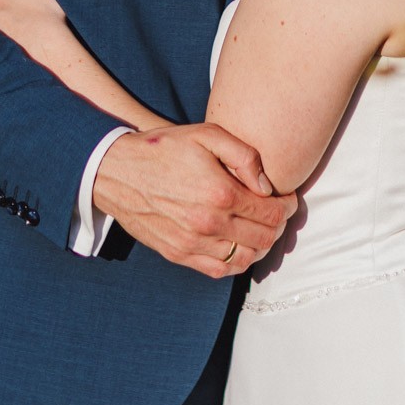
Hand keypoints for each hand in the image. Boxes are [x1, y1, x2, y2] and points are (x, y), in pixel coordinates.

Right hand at [94, 123, 297, 279]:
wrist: (117, 171)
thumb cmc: (164, 148)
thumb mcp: (206, 135)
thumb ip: (243, 156)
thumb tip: (267, 185)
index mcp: (220, 193)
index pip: (271, 213)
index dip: (287, 207)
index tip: (287, 198)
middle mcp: (209, 224)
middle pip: (264, 238)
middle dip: (278, 226)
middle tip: (278, 213)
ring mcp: (193, 244)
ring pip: (245, 259)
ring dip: (261, 245)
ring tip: (260, 228)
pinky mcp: (179, 254)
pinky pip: (219, 270)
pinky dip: (237, 262)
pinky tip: (239, 244)